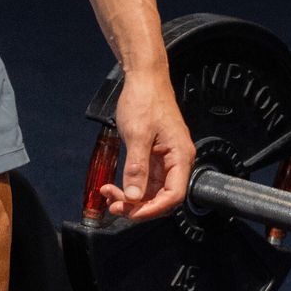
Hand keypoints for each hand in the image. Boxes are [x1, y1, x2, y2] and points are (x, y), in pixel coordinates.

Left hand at [100, 67, 194, 221]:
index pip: (174, 195)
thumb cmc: (145, 99)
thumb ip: (137, 167)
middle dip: (138, 205)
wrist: (144, 78)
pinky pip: (145, 179)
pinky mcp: (154, 155)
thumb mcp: (137, 134)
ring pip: (152, 190)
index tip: (131, 212)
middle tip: (114, 206)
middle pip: (162, 196)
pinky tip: (114, 186)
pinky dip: (130, 185)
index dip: (153, 209)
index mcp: (180, 156)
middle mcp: (177, 160)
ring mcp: (165, 159)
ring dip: (132, 197)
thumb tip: (134, 196)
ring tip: (109, 195)